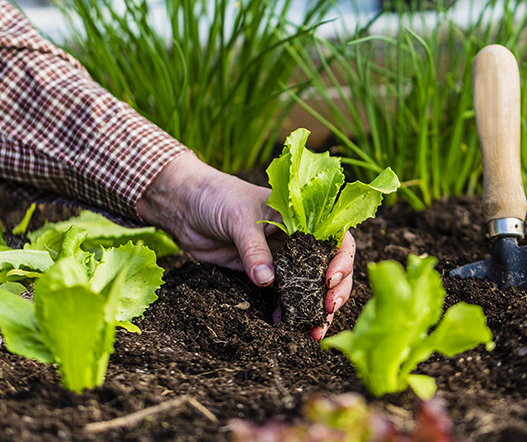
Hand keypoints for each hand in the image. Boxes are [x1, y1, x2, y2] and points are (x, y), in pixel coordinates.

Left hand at [136, 151, 354, 340]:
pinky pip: (282, 296)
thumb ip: (254, 249)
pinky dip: (287, 311)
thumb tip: (267, 281)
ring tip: (315, 330)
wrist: (185, 205)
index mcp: (302, 216)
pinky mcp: (262, 274)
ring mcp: (281, 258)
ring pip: (309, 285)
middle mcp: (298, 239)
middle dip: (335, 290)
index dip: (341, 259)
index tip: (329, 278)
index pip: (336, 237)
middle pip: (329, 266)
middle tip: (328, 310)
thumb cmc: (218, 196)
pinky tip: (286, 324)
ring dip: (315, 308)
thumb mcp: (239, 218)